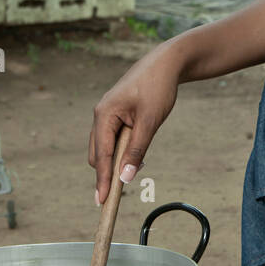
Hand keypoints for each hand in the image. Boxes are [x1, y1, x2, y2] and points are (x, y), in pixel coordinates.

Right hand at [89, 45, 180, 205]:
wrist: (166, 63)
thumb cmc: (157, 88)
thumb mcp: (150, 122)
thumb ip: (137, 150)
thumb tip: (125, 178)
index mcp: (104, 115)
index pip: (101, 156)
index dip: (103, 180)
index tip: (102, 202)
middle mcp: (100, 115)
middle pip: (99, 155)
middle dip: (110, 171)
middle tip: (128, 185)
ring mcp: (107, 114)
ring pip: (106, 148)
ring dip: (118, 160)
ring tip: (138, 165)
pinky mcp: (116, 114)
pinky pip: (113, 139)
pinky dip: (123, 150)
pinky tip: (137, 153)